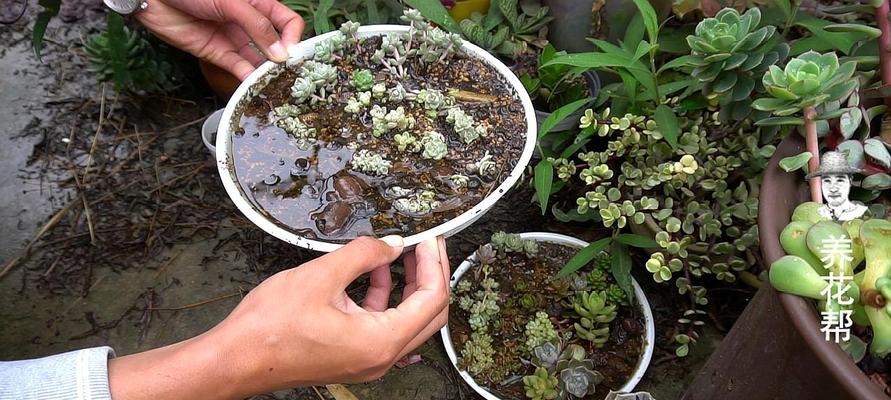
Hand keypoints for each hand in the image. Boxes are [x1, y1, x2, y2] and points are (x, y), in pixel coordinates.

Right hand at [108, 236, 450, 398]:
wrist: (237, 358)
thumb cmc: (270, 326)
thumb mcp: (321, 275)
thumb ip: (363, 254)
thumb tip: (392, 244)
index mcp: (380, 340)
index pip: (431, 299)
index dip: (434, 264)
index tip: (429, 239)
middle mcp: (381, 357)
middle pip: (428, 315)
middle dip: (429, 275)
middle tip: (425, 245)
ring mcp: (367, 361)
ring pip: (407, 322)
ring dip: (408, 286)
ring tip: (400, 253)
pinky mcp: (353, 357)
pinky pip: (383, 327)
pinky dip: (386, 300)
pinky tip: (375, 273)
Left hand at [134, 0, 303, 79]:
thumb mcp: (232, 2)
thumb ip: (257, 26)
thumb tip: (280, 52)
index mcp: (258, 4)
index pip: (288, 22)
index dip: (293, 37)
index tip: (289, 53)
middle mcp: (249, 23)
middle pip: (276, 44)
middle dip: (283, 60)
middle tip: (287, 75)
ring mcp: (235, 39)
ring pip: (259, 60)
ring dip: (266, 72)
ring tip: (272, 85)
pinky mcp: (218, 53)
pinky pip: (238, 68)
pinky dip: (247, 78)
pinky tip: (254, 85)